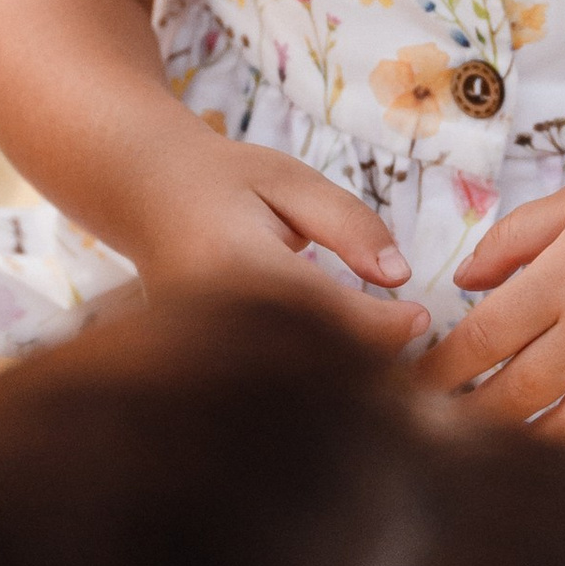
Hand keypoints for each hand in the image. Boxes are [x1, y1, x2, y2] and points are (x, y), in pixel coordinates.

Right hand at [131, 137, 428, 362]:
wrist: (143, 195)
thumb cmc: (223, 181)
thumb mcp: (290, 178)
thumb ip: (347, 223)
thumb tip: (399, 276)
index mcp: (238, 265)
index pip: (326, 313)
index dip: (384, 324)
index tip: (421, 315)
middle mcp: (214, 319)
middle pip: (313, 365)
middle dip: (369, 361)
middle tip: (406, 342)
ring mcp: (199, 351)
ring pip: (291, 386)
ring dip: (340, 377)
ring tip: (372, 351)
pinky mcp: (199, 368)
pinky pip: (265, 386)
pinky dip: (306, 380)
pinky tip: (332, 361)